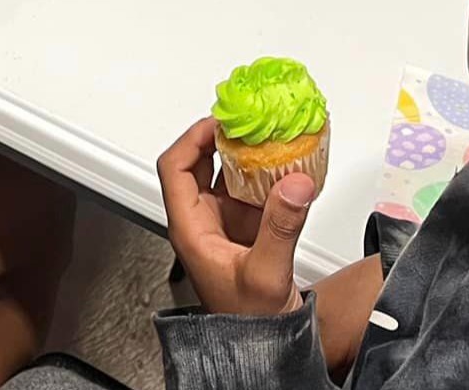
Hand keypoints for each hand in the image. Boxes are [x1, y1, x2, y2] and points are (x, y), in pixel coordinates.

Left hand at [159, 117, 315, 317]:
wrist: (264, 347)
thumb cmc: (249, 321)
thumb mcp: (266, 273)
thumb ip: (280, 227)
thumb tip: (294, 182)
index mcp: (191, 229)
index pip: (174, 169)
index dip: (192, 139)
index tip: (220, 123)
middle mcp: (202, 220)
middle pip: (199, 164)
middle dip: (222, 138)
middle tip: (248, 122)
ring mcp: (224, 222)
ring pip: (226, 174)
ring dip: (245, 153)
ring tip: (268, 135)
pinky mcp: (246, 227)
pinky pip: (250, 189)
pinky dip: (265, 173)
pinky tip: (286, 164)